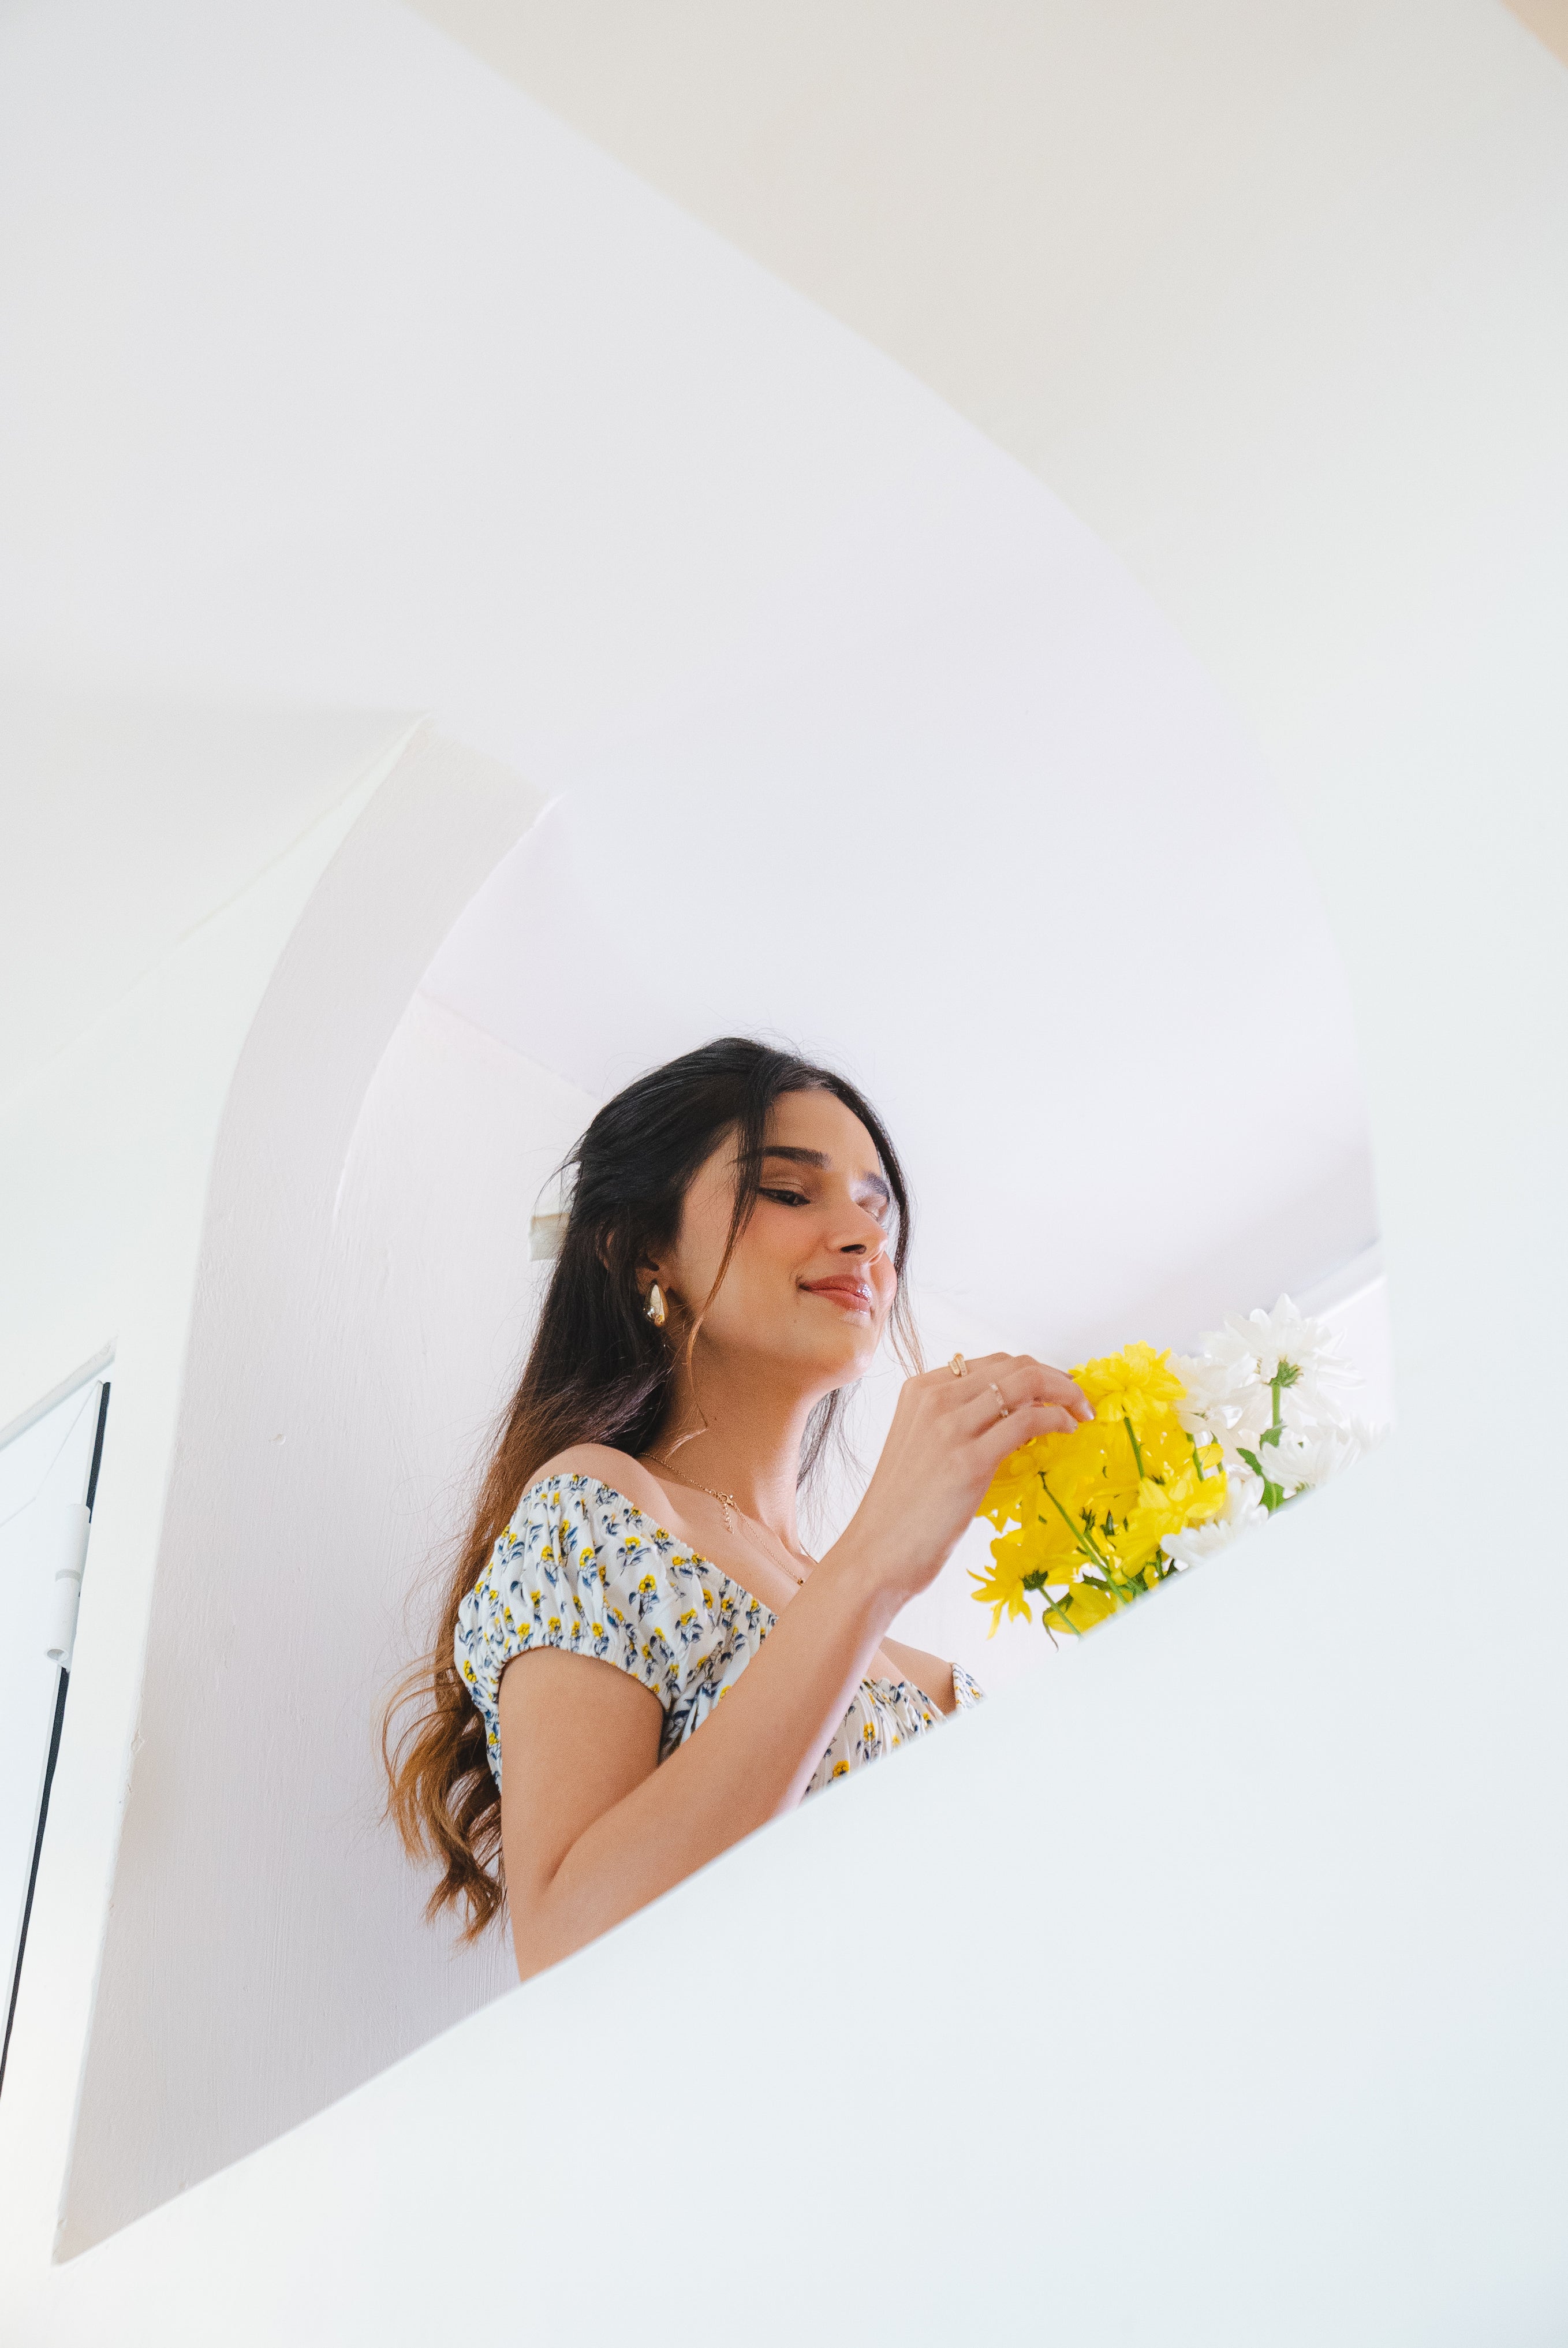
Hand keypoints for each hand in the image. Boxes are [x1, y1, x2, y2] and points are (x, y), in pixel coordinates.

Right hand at [835, 1353, 1091, 1604]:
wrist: (875, 1553)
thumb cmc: (901, 1509)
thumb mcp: (922, 1446)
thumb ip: (955, 1421)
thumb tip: (1011, 1412)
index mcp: (920, 1390)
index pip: (992, 1363)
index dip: (1033, 1371)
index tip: (1057, 1390)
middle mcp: (934, 1398)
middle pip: (1014, 1366)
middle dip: (1056, 1378)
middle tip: (1078, 1400)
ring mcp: (950, 1427)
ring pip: (1026, 1384)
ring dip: (1065, 1394)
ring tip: (1081, 1414)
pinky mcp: (969, 1461)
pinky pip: (1028, 1421)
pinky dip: (1057, 1420)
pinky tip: (1066, 1431)